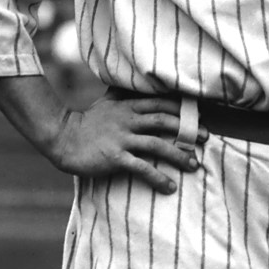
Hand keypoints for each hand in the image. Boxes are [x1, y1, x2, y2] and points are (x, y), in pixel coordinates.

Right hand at [46, 93, 208, 194]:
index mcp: (127, 107)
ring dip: (179, 155)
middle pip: (164, 122)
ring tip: (194, 165)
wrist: (63, 139)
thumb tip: (132, 81)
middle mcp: (128, 120)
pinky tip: (170, 187)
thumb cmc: (86, 123)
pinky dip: (158, 178)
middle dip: (187, 129)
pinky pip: (142, 168)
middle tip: (205, 137)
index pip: (160, 104)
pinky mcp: (115, 157)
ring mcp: (122, 138)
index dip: (180, 109)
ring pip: (157, 145)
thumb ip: (122, 94)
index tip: (198, 115)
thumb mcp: (105, 103)